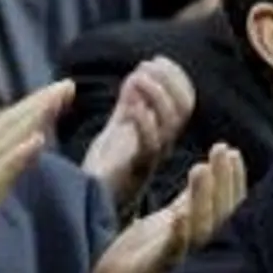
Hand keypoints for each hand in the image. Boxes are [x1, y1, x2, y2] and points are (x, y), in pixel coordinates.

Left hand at [81, 56, 197, 214]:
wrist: (88, 212)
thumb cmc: (103, 172)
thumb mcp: (118, 132)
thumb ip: (129, 107)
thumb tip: (137, 75)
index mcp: (160, 135)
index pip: (184, 102)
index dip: (175, 78)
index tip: (155, 60)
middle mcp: (162, 147)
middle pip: (183, 108)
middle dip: (169, 81)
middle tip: (147, 65)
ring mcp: (151, 159)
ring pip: (170, 123)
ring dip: (156, 95)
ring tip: (136, 77)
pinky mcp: (135, 171)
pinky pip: (149, 144)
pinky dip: (143, 119)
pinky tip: (130, 102)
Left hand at [87, 143, 247, 272]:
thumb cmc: (136, 256)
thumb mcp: (166, 220)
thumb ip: (189, 201)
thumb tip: (210, 173)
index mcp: (199, 238)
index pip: (226, 207)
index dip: (231, 180)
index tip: (229, 150)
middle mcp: (195, 253)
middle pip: (220, 217)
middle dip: (223, 184)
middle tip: (222, 152)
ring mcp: (176, 266)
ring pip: (199, 232)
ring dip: (202, 201)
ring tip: (201, 169)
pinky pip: (169, 256)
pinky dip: (177, 236)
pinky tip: (178, 215)